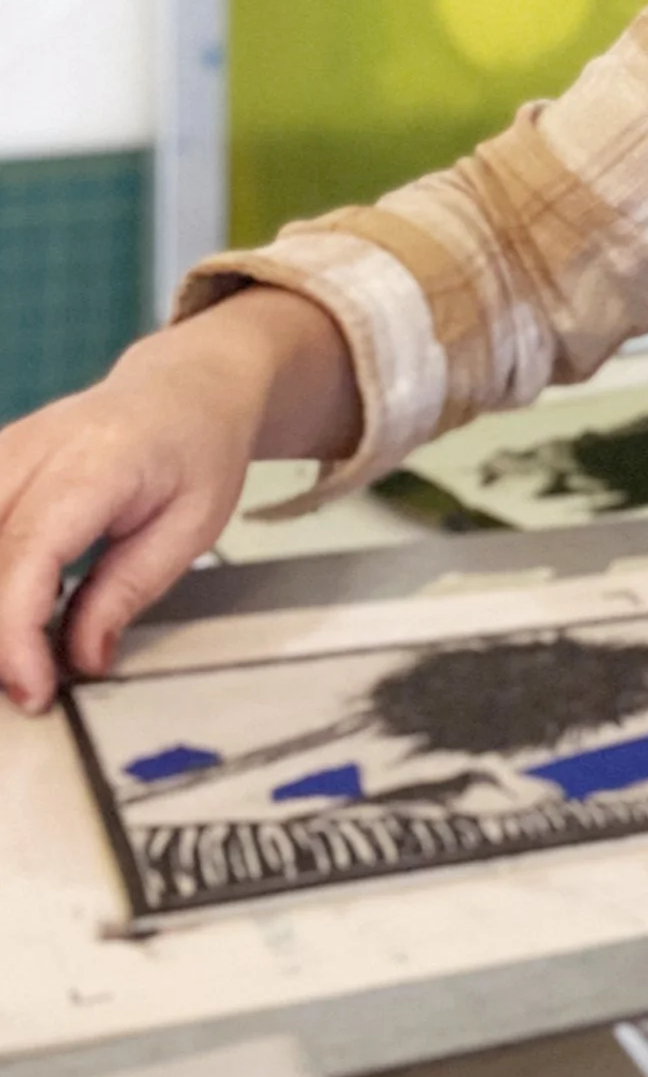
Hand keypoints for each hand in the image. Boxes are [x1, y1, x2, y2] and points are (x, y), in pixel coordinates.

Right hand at [0, 289, 357, 712]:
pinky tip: (17, 610)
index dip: (15, 634)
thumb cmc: (199, 448)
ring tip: (25, 652)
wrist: (187, 387)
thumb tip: (81, 659)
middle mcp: (33, 448)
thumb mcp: (191, 526)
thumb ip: (128, 592)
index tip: (34, 690)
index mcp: (95, 461)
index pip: (28, 555)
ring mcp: (3, 450)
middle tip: (33, 685)